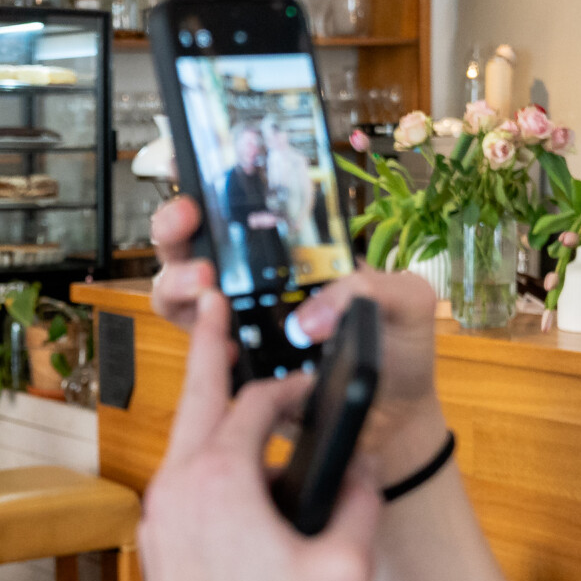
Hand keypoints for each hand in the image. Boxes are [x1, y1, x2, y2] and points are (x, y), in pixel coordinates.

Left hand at [139, 291, 384, 580]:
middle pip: (200, 400)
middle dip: (213, 351)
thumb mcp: (343, 576)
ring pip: (184, 443)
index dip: (291, 389)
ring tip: (228, 382)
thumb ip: (362, 510)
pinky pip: (180, 482)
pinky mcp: (157, 550)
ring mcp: (159, 521)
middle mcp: (178, 489)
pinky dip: (203, 457)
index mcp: (219, 481)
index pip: (257, 406)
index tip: (317, 386)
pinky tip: (230, 471)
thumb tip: (366, 471)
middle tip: (216, 306)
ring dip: (211, 411)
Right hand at [151, 197, 446, 480]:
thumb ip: (368, 288)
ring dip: (176, 278)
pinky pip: (195, 344)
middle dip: (176, 220)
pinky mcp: (231, 362)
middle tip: (188, 216)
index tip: (193, 161)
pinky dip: (196, 336)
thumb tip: (307, 320)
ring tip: (202, 282)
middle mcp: (257, 276)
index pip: (248, 202)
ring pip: (178, 287)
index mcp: (297, 248)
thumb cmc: (398, 349)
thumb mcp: (404, 301)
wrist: (390, 419)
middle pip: (196, 238)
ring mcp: (238, 318)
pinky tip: (222, 341)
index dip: (212, 177)